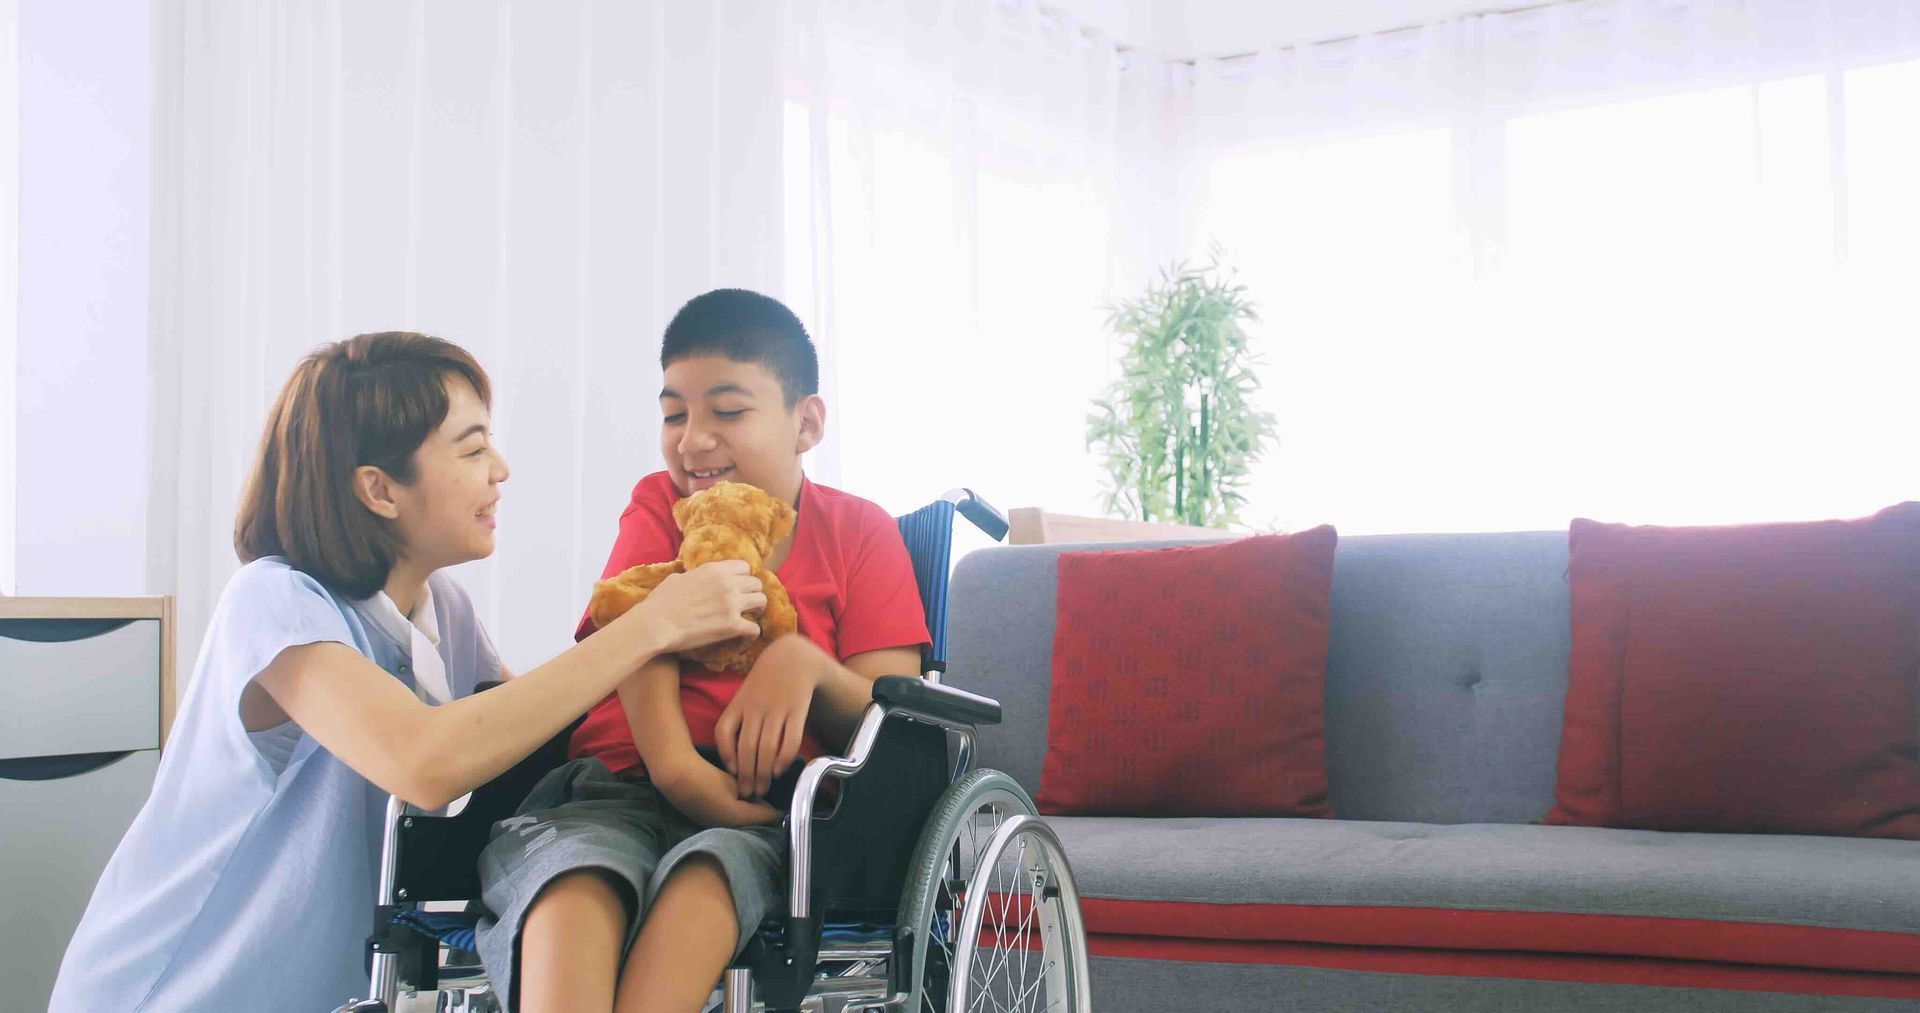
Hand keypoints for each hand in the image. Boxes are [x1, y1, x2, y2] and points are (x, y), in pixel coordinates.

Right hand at [622, 560, 765, 654]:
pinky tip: (742, 642)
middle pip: (757, 584)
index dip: (743, 578)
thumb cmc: (660, 603)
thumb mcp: (677, 578)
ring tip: (748, 620)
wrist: (655, 624)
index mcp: (715, 570)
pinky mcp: (732, 625)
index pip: (744, 567)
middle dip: (752, 594)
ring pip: (762, 602)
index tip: (739, 588)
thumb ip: (693, 575)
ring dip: (757, 612)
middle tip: (746, 606)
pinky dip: (750, 637)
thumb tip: (693, 577)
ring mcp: (731, 604)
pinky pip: (755, 629)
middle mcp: (727, 583)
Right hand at [653, 747, 782, 826]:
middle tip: (774, 805)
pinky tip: (737, 801)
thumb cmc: (708, 777)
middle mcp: (728, 826)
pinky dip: (736, 812)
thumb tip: (758, 797)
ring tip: (757, 802)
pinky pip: (728, 818)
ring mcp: (715, 825)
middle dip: (763, 814)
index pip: (766, 817)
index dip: (777, 812)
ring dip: (749, 814)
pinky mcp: (705, 820)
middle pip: (753, 822)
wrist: (677, 778)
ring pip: (740, 821)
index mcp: (739, 817)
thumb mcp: (734, 782)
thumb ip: (750, 790)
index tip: (785, 809)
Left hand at [715, 635, 824, 799]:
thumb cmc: (765, 685)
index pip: (724, 732)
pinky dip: (784, 758)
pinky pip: (790, 739)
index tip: (732, 774)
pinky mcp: (797, 710)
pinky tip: (780, 770)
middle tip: (748, 794)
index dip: (726, 755)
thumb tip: (732, 761)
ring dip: (764, 772)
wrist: (793, 660)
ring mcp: (777, 709)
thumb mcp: (744, 697)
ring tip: (763, 789)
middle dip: (746, 775)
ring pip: (767, 747)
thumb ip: (736, 722)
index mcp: (739, 703)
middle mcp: (756, 707)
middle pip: (747, 746)